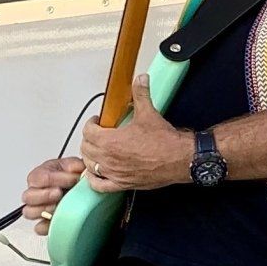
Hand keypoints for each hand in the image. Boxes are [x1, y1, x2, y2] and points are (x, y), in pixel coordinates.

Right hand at [22, 156, 83, 235]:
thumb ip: (74, 165)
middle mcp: (36, 192)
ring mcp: (39, 208)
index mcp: (40, 175)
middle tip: (59, 193)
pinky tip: (57, 221)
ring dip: (44, 210)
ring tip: (58, 207)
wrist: (82, 189)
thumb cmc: (74, 177)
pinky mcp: (45, 222)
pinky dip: (47, 226)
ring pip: (29, 212)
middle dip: (44, 195)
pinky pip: (39, 228)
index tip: (71, 179)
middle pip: (28, 197)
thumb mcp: (76, 166)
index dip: (54, 179)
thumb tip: (75, 169)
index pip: (38, 178)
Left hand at [78, 75, 192, 192]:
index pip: (88, 132)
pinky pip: (99, 186)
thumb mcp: (149, 114)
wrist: (180, 159)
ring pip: (90, 165)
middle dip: (90, 139)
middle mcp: (109, 159)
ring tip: (98, 150)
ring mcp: (114, 173)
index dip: (91, 124)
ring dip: (91, 156)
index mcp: (110, 141)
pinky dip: (94, 180)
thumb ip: (140, 94)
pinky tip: (96, 174)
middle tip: (99, 134)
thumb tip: (141, 80)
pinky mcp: (122, 184)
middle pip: (86, 148)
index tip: (98, 122)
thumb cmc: (164, 141)